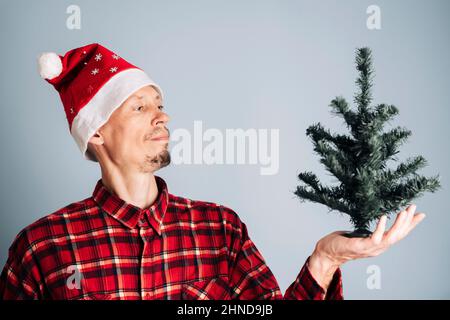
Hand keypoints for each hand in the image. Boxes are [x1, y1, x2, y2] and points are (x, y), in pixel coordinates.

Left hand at [308, 204, 425, 290]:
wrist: (327, 252)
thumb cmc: (343, 242)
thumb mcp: (363, 234)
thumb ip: (373, 230)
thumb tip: (381, 219)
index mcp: (380, 244)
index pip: (400, 234)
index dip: (411, 224)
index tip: (420, 213)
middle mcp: (379, 248)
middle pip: (399, 235)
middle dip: (408, 221)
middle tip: (413, 207)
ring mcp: (371, 248)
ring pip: (391, 237)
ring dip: (399, 224)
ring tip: (403, 211)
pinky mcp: (361, 246)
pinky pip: (374, 238)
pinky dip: (381, 227)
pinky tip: (384, 216)